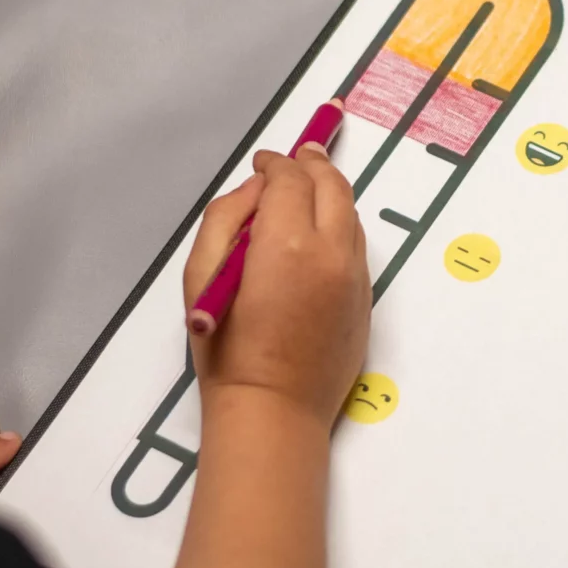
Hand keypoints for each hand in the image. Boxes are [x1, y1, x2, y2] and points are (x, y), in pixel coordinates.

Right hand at [182, 144, 369, 434]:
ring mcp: (355, 277)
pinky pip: (356, 249)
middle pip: (332, 186)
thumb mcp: (201, 277)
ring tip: (308, 191)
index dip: (276, 163)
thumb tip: (256, 191)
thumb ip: (226, 219)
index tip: (263, 163)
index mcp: (288, 242)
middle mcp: (332, 252)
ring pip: (351, 215)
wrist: (273, 410)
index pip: (290, 179)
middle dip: (312, 165)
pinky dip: (340, 228)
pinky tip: (320, 235)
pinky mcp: (366, 301)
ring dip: (330, 195)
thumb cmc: (227, 349)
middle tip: (297, 157)